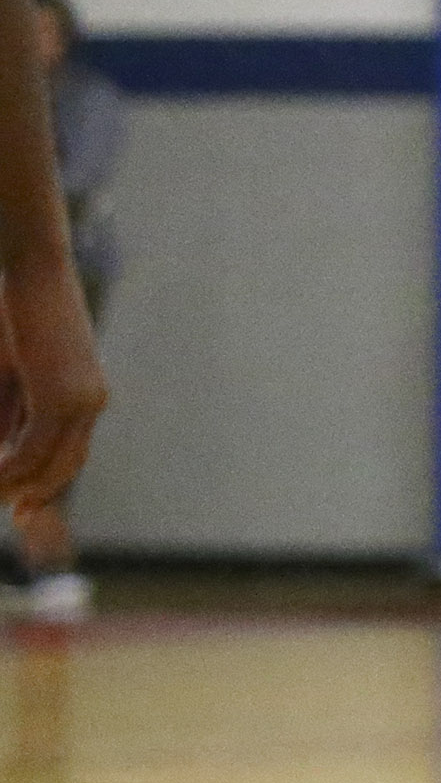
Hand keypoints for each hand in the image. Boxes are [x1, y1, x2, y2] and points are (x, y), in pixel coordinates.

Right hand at [0, 268, 106, 506]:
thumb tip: (5, 441)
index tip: (17, 502)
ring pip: (46, 464)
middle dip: (34, 494)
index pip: (68, 454)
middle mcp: (90, 402)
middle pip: (63, 467)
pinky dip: (8, 468)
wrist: (35, 269)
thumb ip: (10, 408)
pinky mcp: (60, 397)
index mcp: (84, 396)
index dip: (43, 482)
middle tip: (12, 513)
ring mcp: (79, 401)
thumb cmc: (17, 309)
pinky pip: (31, 449)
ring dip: (15, 484)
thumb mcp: (10, 370)